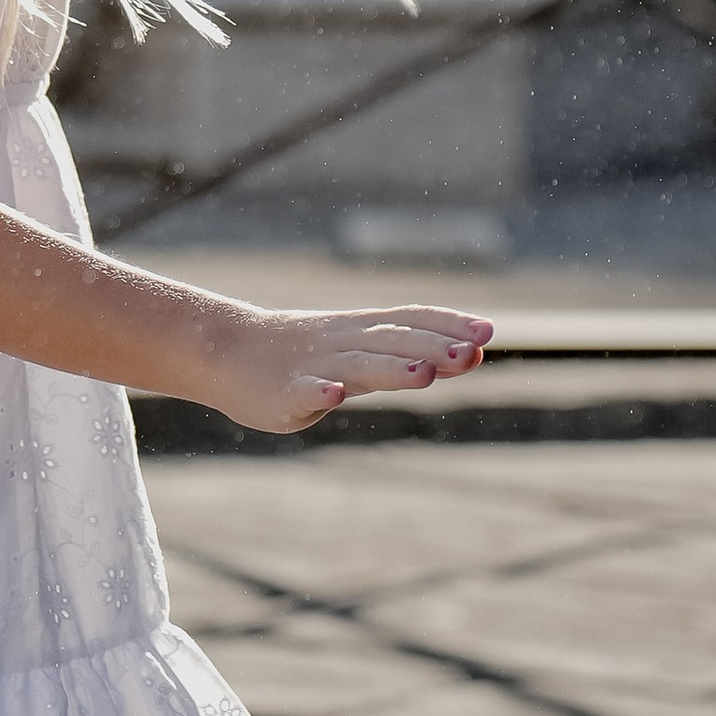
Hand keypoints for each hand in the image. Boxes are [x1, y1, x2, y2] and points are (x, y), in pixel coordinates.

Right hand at [200, 302, 493, 438]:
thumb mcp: (358, 354)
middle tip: (471, 353)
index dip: (448, 325)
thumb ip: (406, 358)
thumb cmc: (305, 356)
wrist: (227, 352)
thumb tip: (467, 354)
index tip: (489, 333)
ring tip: (424, 375)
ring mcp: (313, 365)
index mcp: (362, 331)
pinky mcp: (285, 391)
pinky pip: (304, 390)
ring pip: (358, 365)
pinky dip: (319, 391)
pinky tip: (334, 394)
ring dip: (392, 368)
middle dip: (433, 347)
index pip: (410, 321)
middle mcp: (343, 342)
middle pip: (393, 342)